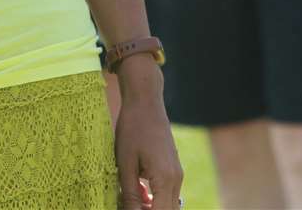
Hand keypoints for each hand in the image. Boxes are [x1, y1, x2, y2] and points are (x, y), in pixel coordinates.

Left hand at [114, 59, 182, 208]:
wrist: (145, 102)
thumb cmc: (132, 129)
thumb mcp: (125, 163)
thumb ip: (130, 194)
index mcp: (165, 179)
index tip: (128, 208)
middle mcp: (176, 179)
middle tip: (128, 204)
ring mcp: (177, 174)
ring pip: (167, 204)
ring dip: (150, 207)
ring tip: (129, 198)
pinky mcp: (173, 169)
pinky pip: (166, 193)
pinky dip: (154, 198)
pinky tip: (137, 190)